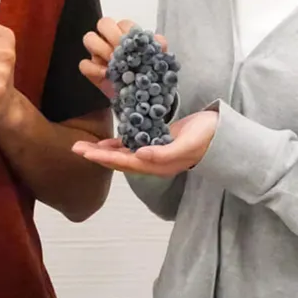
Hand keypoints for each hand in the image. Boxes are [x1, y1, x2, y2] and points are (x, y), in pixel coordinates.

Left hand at [71, 110, 217, 176]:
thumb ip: (164, 153)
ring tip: (84, 146)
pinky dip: (118, 144)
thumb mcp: (188, 144)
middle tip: (74, 148)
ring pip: (123, 154)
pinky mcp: (157, 142)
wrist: (223, 133)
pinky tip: (107, 141)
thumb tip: (139, 156)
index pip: (125, 163)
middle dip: (96, 155)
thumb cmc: (208, 137)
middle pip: (119, 160)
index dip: (104, 158)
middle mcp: (153, 162)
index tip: (85, 153)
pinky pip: (133, 145)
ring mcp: (155, 153)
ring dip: (103, 150)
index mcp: (158, 165)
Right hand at [79, 17, 167, 91]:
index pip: (123, 23)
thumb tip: (158, 40)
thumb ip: (160, 49)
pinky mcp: (92, 71)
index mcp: (128, 35)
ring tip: (112, 62)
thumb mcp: (159, 62)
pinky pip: (84, 64)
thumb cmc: (149, 75)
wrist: (143, 98)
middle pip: (103, 23)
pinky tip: (106, 75)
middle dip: (111, 34)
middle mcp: (111, 41)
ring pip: (89, 39)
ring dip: (100, 48)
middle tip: (119, 50)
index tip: (134, 46)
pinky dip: (94, 68)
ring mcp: (100, 55)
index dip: (127, 31)